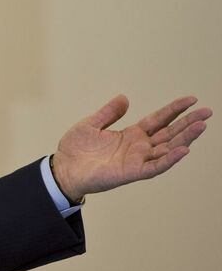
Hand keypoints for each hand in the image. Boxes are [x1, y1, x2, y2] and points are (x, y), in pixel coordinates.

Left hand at [52, 95, 209, 202]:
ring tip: (201, 126)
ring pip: (168, 148)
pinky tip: (184, 150)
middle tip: (207, 112)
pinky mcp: (132, 172)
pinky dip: (170, 159)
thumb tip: (124, 98)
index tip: (191, 100)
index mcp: (131, 134)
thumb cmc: (76, 149)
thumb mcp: (91, 123)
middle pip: (169, 133)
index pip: (158, 120)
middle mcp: (139, 147)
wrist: (63, 168)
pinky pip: (155, 167)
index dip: (174, 110)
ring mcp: (137, 160)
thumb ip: (109, 112)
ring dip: (185, 138)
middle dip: (188, 123)